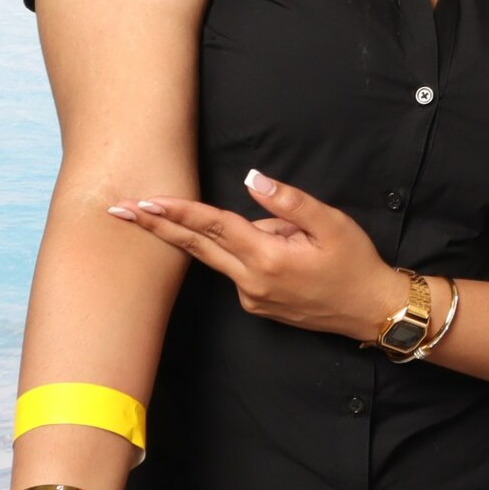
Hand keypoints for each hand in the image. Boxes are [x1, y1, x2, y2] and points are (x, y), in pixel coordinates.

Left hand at [112, 170, 402, 340]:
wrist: (371, 311)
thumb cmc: (355, 264)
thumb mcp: (332, 223)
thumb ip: (288, 201)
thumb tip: (252, 178)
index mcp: (267, 258)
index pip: (213, 227)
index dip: (178, 212)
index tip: (144, 202)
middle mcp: (251, 282)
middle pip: (196, 247)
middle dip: (156, 228)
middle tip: (117, 211)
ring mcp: (251, 298)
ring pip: (226, 256)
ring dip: (239, 236)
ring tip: (305, 242)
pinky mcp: (257, 305)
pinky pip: (243, 269)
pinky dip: (257, 253)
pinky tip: (298, 255)